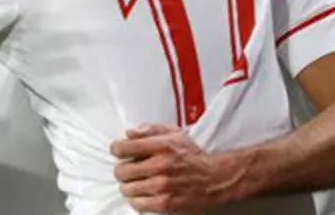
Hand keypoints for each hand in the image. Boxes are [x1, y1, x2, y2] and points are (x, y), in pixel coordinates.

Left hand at [112, 123, 241, 211]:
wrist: (217, 177)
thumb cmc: (193, 154)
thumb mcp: (173, 133)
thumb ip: (149, 130)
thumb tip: (128, 133)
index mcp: (160, 146)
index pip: (121, 148)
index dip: (117, 150)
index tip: (120, 152)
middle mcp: (160, 166)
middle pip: (121, 171)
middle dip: (122, 170)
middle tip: (127, 170)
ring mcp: (163, 186)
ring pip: (127, 189)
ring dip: (128, 186)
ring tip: (136, 183)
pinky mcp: (167, 203)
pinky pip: (138, 204)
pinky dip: (136, 200)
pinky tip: (142, 194)